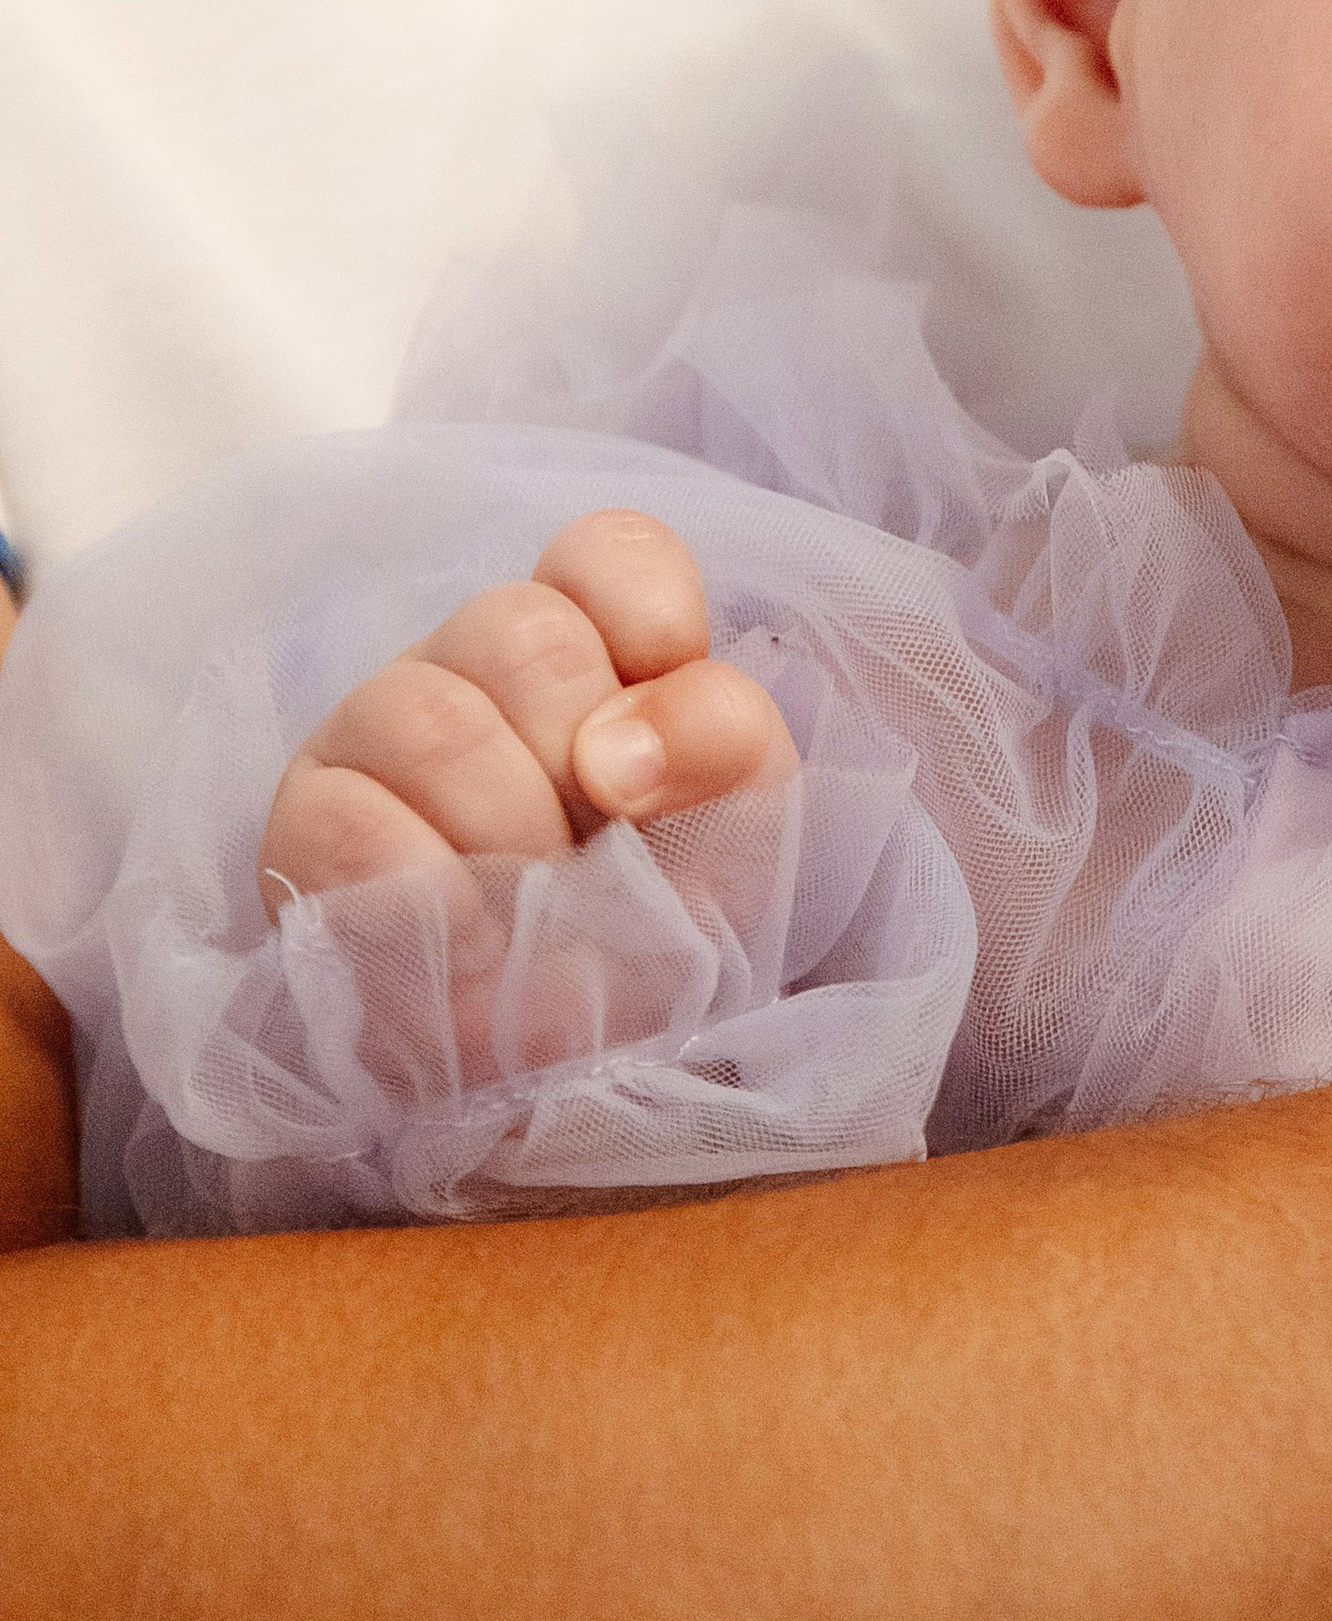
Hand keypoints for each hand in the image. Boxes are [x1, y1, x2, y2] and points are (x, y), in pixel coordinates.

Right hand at [257, 510, 794, 903]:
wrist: (567, 1068)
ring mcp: (376, 725)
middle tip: (596, 849)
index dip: (647, 612)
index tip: (665, 704)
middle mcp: (474, 660)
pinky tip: (468, 938)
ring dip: (508, 833)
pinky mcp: (305, 819)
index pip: (605, 552)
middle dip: (579, 756)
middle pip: (520, 628)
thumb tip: (614, 750)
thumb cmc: (654, 925)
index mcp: (592, 640)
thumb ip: (723, 741)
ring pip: (429, 716)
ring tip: (532, 907)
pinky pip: (355, 822)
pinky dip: (433, 895)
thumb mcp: (738, 830)